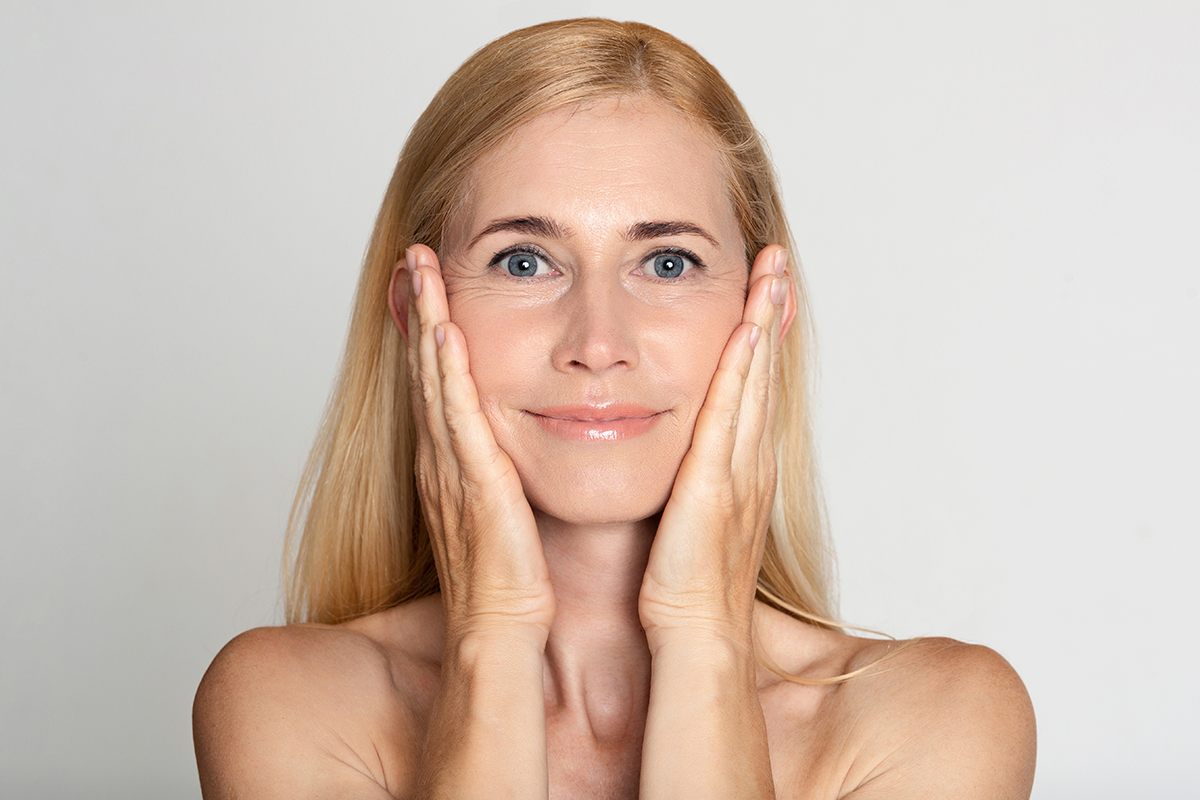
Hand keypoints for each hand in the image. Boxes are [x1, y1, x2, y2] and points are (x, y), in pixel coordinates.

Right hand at [403, 244, 555, 641]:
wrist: (500, 630)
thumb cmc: (510, 576)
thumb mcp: (502, 507)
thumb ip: (501, 470)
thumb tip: (513, 444)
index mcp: (452, 460)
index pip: (437, 380)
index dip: (430, 328)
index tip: (432, 281)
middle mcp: (441, 456)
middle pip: (425, 367)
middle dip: (419, 307)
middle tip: (415, 253)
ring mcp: (450, 467)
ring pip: (432, 379)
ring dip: (425, 320)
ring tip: (420, 267)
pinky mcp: (472, 484)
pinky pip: (456, 417)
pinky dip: (448, 372)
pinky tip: (447, 330)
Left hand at [638, 245, 790, 649]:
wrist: (696, 638)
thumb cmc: (685, 588)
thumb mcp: (690, 520)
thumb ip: (690, 484)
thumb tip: (680, 461)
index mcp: (740, 469)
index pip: (754, 389)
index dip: (761, 337)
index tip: (762, 290)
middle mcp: (749, 462)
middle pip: (766, 373)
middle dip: (772, 312)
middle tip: (777, 260)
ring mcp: (740, 472)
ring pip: (758, 382)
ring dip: (765, 323)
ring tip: (772, 271)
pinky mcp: (719, 486)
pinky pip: (731, 415)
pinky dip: (742, 370)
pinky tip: (745, 329)